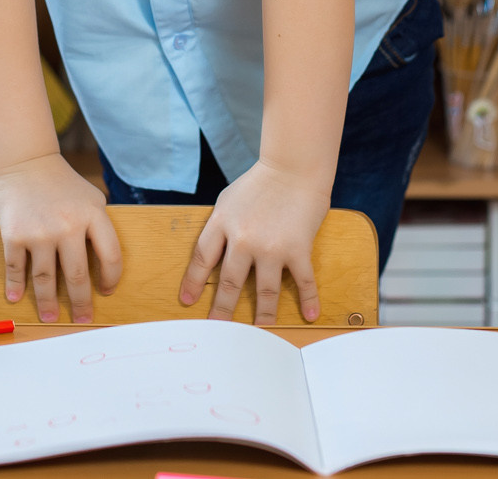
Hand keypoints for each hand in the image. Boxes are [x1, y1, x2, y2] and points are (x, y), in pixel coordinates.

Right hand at [0, 154, 122, 323]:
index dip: (111, 279)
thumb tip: (104, 265)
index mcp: (93, 215)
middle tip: (83, 319)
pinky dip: (15, 286)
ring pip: (45, 278)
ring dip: (47, 302)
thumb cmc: (61, 183)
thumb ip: (98, 226)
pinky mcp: (14, 234)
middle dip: (81, 302)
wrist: (24, 163)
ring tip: (51, 316)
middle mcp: (68, 225)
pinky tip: (16, 298)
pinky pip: (16, 268)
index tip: (106, 292)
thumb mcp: (91, 198)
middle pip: (77, 275)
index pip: (110, 256)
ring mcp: (39, 232)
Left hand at [179, 160, 328, 324]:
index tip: (187, 302)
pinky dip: (308, 300)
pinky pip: (302, 281)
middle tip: (217, 328)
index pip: (201, 259)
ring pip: (265, 291)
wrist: (294, 167)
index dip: (192, 282)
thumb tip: (212, 256)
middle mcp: (243, 239)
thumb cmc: (260, 182)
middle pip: (229, 281)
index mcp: (222, 224)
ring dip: (263, 315)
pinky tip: (309, 315)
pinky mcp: (298, 249)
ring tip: (259, 331)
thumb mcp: (228, 200)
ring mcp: (271, 247)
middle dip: (222, 309)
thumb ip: (219, 226)